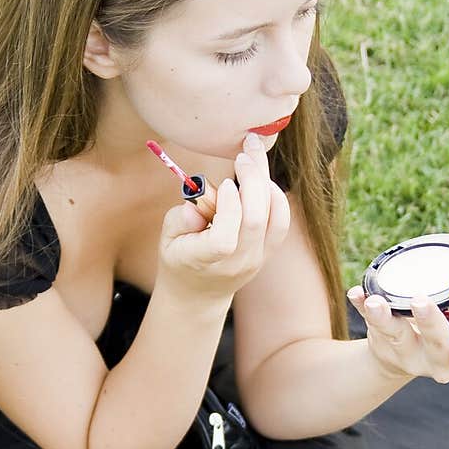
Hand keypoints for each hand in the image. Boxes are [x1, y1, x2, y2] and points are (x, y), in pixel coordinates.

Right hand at [157, 131, 290, 304]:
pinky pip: (281, 222)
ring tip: (254, 159)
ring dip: (267, 183)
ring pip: (274, 219)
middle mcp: (236, 262)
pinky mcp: (268, 252)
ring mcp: (256, 259)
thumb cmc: (180, 258)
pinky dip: (276, 197)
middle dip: (252, 180)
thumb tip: (196, 204)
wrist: (199, 293)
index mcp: (205, 260)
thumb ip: (179, 220)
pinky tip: (263, 180)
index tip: (222, 184)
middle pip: (256, 221)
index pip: (225, 239)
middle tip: (243, 155)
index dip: (229, 207)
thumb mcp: (167, 239)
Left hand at [346, 209, 448, 382]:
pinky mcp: (380, 341)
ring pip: (396, 335)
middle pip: (437, 341)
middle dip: (430, 321)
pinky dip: (362, 305)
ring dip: (384, 317)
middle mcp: (436, 355)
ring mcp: (405, 352)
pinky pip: (369, 323)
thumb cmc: (443, 319)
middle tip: (419, 301)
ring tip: (375, 302)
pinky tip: (357, 293)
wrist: (402, 353)